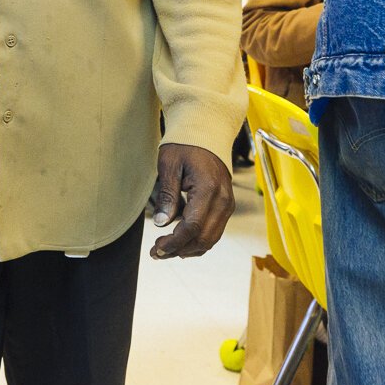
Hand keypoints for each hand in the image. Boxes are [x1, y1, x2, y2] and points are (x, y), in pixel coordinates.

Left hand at [149, 144, 233, 259]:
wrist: (207, 132)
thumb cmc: (185, 146)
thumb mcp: (169, 166)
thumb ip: (167, 196)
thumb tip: (161, 223)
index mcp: (208, 189)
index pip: (192, 227)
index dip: (174, 242)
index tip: (157, 249)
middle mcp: (223, 200)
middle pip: (203, 238)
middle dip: (179, 249)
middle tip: (157, 252)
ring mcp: (228, 204)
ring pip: (211, 239)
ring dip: (188, 248)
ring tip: (166, 248)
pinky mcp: (226, 206)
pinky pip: (214, 231)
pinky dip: (198, 240)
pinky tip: (181, 241)